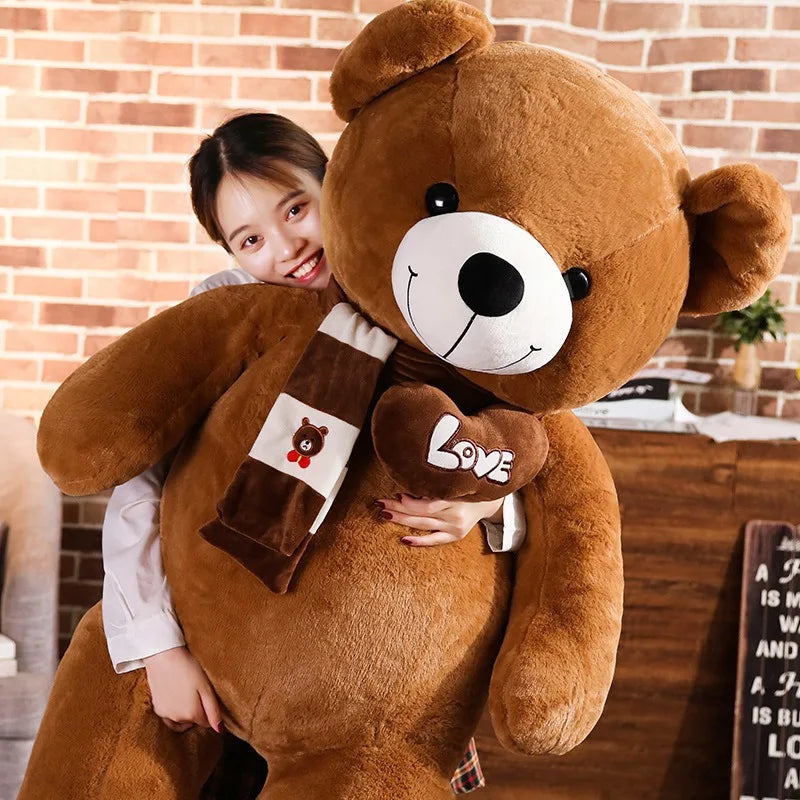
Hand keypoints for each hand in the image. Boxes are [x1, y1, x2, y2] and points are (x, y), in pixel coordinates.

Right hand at [143, 646, 222, 733]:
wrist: (163, 656)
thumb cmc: (188, 668)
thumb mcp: (206, 687)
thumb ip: (213, 711)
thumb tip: (219, 730)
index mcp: (192, 714)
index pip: (206, 722)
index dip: (210, 711)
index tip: (208, 697)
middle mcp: (178, 719)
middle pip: (194, 721)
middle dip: (198, 710)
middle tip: (198, 691)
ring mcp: (165, 714)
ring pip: (181, 720)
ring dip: (186, 712)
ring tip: (188, 694)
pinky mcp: (157, 708)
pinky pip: (169, 717)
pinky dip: (174, 712)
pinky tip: (176, 698)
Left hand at [374, 493, 503, 546]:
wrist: (489, 502)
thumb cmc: (467, 487)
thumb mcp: (455, 482)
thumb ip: (436, 485)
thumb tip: (409, 484)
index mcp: (455, 499)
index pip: (428, 505)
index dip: (410, 502)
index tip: (397, 494)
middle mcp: (455, 515)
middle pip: (421, 514)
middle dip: (399, 508)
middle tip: (381, 503)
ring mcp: (455, 528)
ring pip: (424, 525)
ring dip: (402, 520)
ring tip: (386, 514)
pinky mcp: (455, 536)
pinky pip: (435, 541)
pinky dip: (419, 541)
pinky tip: (404, 539)